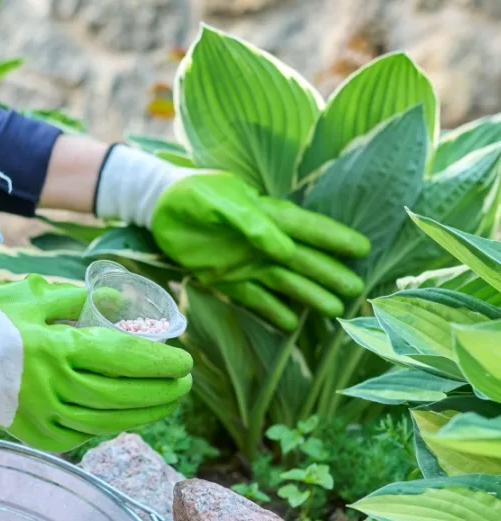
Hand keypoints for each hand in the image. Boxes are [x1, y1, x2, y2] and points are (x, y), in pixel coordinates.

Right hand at [0, 275, 192, 452]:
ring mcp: (46, 416)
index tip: (185, 362)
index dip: (159, 363)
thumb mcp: (34, 297)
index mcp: (58, 348)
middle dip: (161, 391)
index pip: (123, 358)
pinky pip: (85, 435)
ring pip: (108, 421)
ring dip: (144, 414)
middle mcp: (55, 387)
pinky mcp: (37, 435)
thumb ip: (79, 300)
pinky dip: (111, 426)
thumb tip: (117, 302)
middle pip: (123, 395)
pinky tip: (129, 418)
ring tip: (167, 403)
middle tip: (185, 384)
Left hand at [96, 146, 369, 331]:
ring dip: (308, 296)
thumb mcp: (218, 202)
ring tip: (333, 311)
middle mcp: (263, 242)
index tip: (362, 249)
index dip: (334, 238)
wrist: (157, 208)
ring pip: (284, 282)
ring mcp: (247, 262)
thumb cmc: (191, 195)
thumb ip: (250, 223)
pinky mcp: (227, 279)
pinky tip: (291, 325)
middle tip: (355, 291)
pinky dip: (272, 311)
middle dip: (329, 273)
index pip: (308, 228)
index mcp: (266, 216)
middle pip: (303, 260)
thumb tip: (283, 249)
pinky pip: (255, 298)